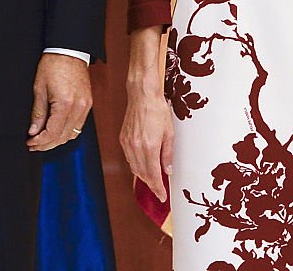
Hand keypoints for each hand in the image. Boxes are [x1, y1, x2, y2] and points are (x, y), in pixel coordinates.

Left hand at [26, 53, 90, 151]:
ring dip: (58, 140)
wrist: (69, 50)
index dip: (40, 142)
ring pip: (72, 134)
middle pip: (63, 137)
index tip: (30, 143)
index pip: (52, 133)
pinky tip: (57, 130)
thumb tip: (33, 131)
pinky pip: (79, 125)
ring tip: (44, 139)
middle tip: (34, 144)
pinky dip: (67, 131)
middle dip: (47, 144)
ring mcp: (85, 106)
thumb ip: (37, 112)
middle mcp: (78, 107)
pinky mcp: (88, 103)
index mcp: (65, 103)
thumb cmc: (53, 64)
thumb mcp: (39, 88)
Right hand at [120, 80, 172, 203]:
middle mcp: (136, 147)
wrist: (142, 95)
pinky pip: (128, 158)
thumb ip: (167, 154)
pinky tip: (142, 164)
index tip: (162, 196)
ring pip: (133, 167)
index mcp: (149, 147)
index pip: (153, 175)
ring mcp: (127, 143)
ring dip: (142, 176)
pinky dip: (135, 165)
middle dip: (150, 184)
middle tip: (158, 190)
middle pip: (142, 174)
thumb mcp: (169, 133)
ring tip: (152, 179)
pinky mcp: (123, 138)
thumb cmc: (157, 110)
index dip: (157, 188)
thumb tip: (167, 170)